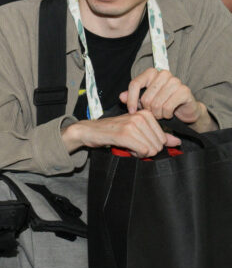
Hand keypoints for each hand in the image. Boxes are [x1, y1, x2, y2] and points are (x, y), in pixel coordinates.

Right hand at [61, 110, 180, 157]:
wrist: (90, 131)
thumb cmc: (114, 130)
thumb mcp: (137, 130)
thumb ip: (157, 135)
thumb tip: (177, 142)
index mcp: (146, 113)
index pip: (163, 138)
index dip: (152, 144)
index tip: (138, 140)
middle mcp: (141, 117)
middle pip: (159, 145)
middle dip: (147, 150)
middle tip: (132, 144)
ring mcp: (133, 124)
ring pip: (152, 149)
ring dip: (140, 152)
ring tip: (128, 145)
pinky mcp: (125, 134)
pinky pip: (143, 151)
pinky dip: (136, 154)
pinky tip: (127, 148)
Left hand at [122, 68, 210, 128]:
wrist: (185, 109)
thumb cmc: (163, 103)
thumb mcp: (145, 100)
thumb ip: (132, 97)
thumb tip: (121, 97)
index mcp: (151, 73)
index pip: (135, 84)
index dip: (131, 100)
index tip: (131, 111)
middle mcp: (164, 74)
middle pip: (145, 97)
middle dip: (147, 109)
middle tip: (152, 112)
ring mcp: (175, 81)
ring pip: (156, 104)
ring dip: (157, 114)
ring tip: (160, 114)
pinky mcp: (184, 91)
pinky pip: (167, 107)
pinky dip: (166, 114)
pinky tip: (168, 113)